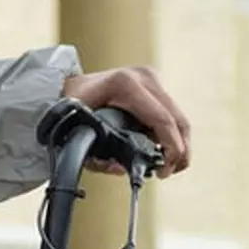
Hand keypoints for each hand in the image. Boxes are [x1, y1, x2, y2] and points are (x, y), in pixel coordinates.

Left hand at [64, 66, 191, 175]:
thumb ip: (100, 157)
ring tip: (167, 164)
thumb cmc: (71, 107)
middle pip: (178, 119)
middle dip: (179, 151)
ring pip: (178, 116)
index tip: (164, 170)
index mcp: (125, 85)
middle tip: (168, 171)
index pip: (163, 120)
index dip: (171, 149)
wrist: (68, 85)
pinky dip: (170, 132)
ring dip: (178, 143)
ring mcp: (149, 77)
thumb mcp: (81, 133)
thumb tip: (122, 169)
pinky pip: (170, 111)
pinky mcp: (152, 83)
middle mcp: (142, 77)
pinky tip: (161, 148)